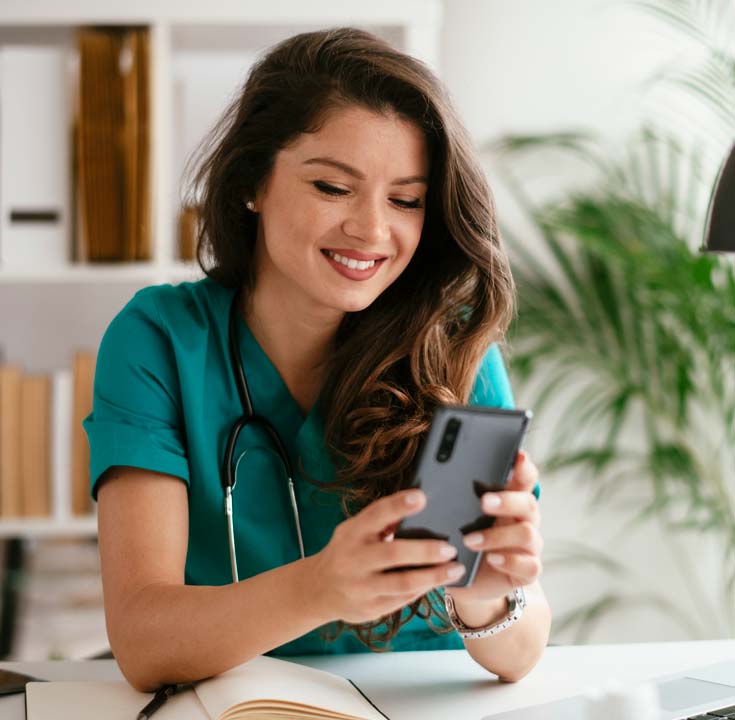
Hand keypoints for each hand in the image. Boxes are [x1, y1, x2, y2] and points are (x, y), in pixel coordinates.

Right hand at [311, 489, 465, 623]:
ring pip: (402, 582)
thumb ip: (379, 521)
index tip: (422, 497)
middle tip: (451, 547)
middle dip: (426, 550)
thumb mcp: (353, 531)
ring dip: (433, 576)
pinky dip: (423, 590)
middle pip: (393, 553)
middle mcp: (353, 559)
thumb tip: (416, 503)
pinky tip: (438, 582)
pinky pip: (401, 599)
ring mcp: (360, 586)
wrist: (317, 589)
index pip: (376, 514)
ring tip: (455, 569)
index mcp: (352, 533)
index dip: (398, 505)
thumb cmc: (346, 551)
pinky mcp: (369, 608)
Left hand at [446, 450, 542, 610]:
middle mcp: (524, 519)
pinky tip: (491, 559)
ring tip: (469, 540)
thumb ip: (454, 496)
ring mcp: (529, 546)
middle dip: (506, 500)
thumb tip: (426, 481)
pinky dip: (509, 561)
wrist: (465, 577)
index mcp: (510, 499)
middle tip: (483, 501)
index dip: (523, 467)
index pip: (524, 478)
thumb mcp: (455, 515)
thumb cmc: (459, 537)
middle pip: (528, 502)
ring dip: (497, 535)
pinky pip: (530, 565)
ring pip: (527, 534)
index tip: (517, 456)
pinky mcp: (527, 571)